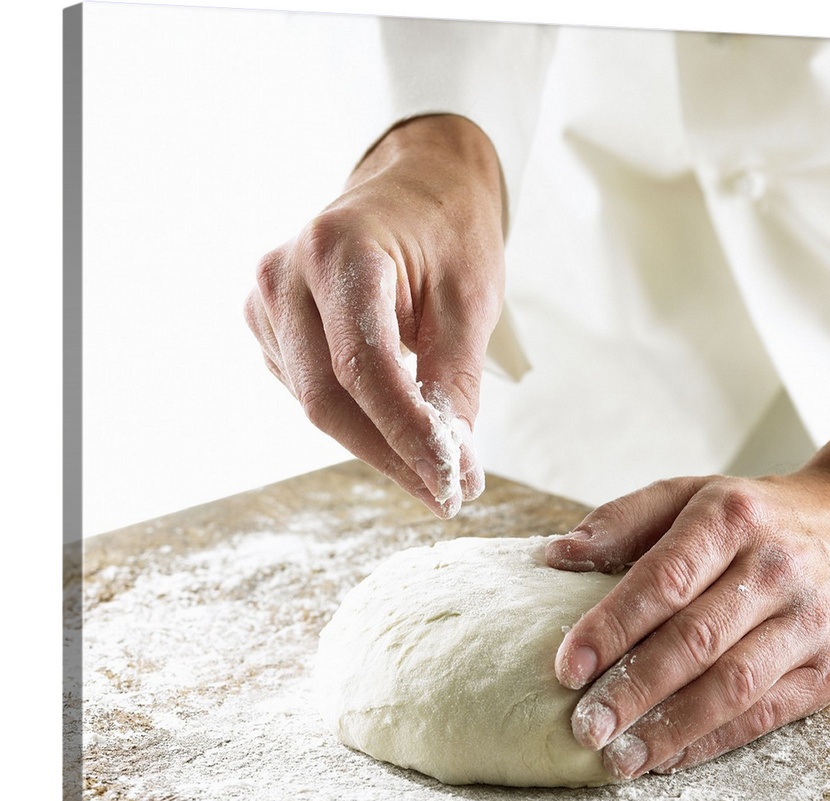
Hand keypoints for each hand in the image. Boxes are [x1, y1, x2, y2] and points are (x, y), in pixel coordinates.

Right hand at [244, 115, 504, 517]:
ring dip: (374, 446)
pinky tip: (394, 427)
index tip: (451, 482)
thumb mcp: (469, 299)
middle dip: (390, 456)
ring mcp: (266, 300)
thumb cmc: (447, 231)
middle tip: (447, 494)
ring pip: (315, 403)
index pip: (364, 368)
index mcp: (338, 251)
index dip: (406, 434)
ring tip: (433, 468)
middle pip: (327, 397)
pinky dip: (354, 420)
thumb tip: (452, 462)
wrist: (414, 185)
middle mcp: (285, 274)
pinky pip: (306, 390)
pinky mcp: (267, 323)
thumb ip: (455, 380)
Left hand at [546, 414, 829, 777]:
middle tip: (584, 727)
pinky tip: (669, 757)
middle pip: (695, 640)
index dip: (612, 626)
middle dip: (633, 690)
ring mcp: (809, 621)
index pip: (664, 579)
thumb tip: (553, 556)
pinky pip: (766, 713)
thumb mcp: (691, 495)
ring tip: (619, 759)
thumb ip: (621, 521)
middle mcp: (774, 568)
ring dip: (671, 728)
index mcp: (729, 518)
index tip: (566, 667)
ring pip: (733, 685)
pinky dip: (712, 740)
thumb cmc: (758, 516)